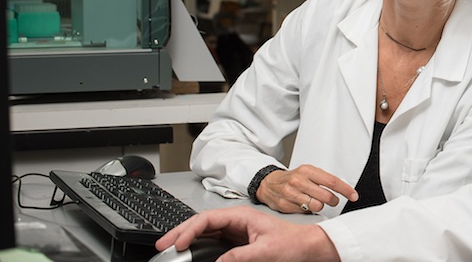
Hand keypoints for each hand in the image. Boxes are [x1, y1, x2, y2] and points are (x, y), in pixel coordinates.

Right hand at [155, 207, 340, 261]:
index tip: (178, 243)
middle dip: (181, 233)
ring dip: (187, 240)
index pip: (208, 219)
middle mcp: (237, 221)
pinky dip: (199, 247)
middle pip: (202, 224)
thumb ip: (240, 256)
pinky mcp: (238, 243)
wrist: (309, 247)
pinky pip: (213, 242)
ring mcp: (236, 232)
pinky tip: (190, 252)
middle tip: (163, 245)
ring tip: (171, 250)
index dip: (189, 230)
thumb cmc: (294, 242)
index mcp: (242, 216)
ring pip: (205, 233)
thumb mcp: (266, 250)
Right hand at [257, 164, 358, 213]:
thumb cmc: (292, 178)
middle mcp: (299, 181)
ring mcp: (291, 194)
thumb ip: (323, 179)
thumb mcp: (308, 172)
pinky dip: (308, 211)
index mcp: (307, 170)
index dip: (345, 190)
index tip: (354, 196)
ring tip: (316, 202)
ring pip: (316, 206)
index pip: (332, 181)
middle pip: (326, 196)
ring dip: (320, 206)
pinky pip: (304, 213)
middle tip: (333, 201)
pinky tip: (304, 205)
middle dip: (333, 201)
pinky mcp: (285, 205)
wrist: (268, 184)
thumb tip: (343, 188)